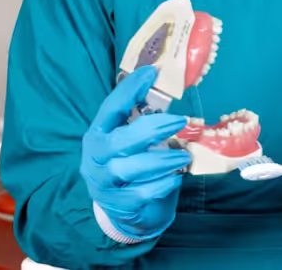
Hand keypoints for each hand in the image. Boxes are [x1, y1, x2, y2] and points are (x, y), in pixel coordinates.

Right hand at [79, 65, 191, 239]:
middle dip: (151, 130)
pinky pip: (142, 193)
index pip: (110, 109)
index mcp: (98, 134)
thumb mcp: (132, 140)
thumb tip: (169, 86)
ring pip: (129, 169)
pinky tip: (176, 178)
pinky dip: (162, 184)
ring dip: (162, 160)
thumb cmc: (132, 164)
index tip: (152, 72)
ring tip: (185, 156)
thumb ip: (144, 119)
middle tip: (180, 121)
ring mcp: (104, 183)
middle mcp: (96, 157)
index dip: (129, 90)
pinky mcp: (119, 205)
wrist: (124, 210)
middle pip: (118, 142)